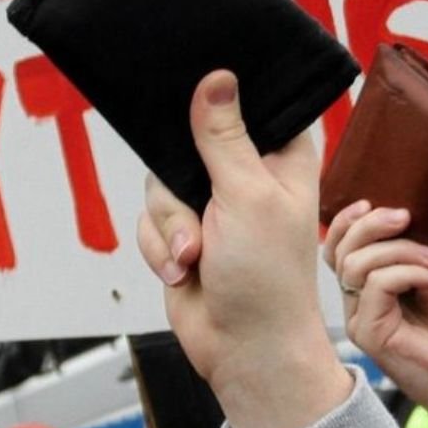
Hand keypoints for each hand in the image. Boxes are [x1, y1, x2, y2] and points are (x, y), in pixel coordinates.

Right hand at [136, 70, 351, 427]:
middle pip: (186, 140)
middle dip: (181, 186)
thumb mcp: (248, 196)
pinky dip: (160, 247)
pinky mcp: (182, 230)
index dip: (222, 100)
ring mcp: (212, 203)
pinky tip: (184, 271)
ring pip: (160, 183)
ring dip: (171, 225)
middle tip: (200, 214)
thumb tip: (216, 78)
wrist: (243, 349)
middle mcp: (244, 173)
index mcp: (279, 155)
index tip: (199, 115)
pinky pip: (148, 219)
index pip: (250, 101)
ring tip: (196, 255)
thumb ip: (224, 137)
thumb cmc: (267, 278)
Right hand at [323, 205, 427, 427]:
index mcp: (367, 289)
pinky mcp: (370, 334)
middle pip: (342, 252)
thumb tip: (398, 220)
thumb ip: (412, 251)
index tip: (370, 203)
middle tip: (405, 218)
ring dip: (400, 251)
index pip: (337, 251)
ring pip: (358, 265)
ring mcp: (360, 320)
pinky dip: (410, 272)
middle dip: (371, 225)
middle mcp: (357, 304)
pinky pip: (378, 285)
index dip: (344, 223)